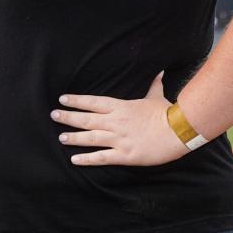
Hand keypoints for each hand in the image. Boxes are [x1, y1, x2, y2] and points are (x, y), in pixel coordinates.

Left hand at [50, 73, 187, 166]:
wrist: (178, 131)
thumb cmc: (167, 113)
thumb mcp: (157, 96)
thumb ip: (154, 85)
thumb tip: (158, 72)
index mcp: (121, 107)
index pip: (93, 102)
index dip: (76, 101)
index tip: (63, 99)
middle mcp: (115, 122)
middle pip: (86, 119)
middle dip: (68, 117)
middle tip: (54, 115)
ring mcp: (118, 139)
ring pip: (90, 138)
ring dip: (73, 137)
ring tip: (61, 137)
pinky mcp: (124, 154)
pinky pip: (101, 157)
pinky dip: (86, 159)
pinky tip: (74, 160)